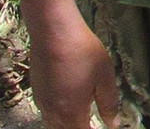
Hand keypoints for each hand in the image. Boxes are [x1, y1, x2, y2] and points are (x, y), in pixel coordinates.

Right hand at [27, 5, 121, 128]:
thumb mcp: (104, 76)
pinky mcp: (36, 88)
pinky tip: (64, 102)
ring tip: (79, 117)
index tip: (100, 127)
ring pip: (52, 123)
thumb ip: (109, 103)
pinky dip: (55, 114)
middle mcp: (53, 111)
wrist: (54, 31)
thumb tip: (113, 124)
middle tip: (91, 123)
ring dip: (66, 124)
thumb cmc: (82, 51)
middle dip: (79, 128)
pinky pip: (45, 110)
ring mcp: (42, 100)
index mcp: (72, 112)